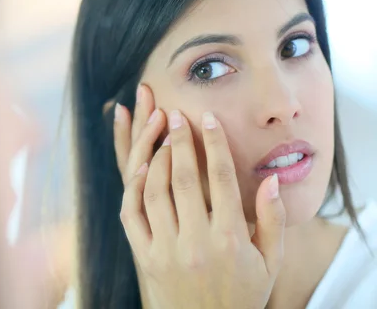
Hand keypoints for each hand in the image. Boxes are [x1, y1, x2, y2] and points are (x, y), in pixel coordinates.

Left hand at [114, 84, 285, 308]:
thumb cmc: (242, 293)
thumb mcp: (269, 263)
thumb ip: (273, 220)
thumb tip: (273, 179)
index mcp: (230, 239)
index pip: (221, 179)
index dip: (214, 143)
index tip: (207, 117)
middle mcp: (196, 242)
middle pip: (185, 179)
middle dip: (179, 140)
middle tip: (175, 112)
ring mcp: (166, 249)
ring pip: (155, 192)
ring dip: (156, 158)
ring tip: (159, 135)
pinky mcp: (145, 256)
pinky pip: (132, 215)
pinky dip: (133, 188)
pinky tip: (140, 167)